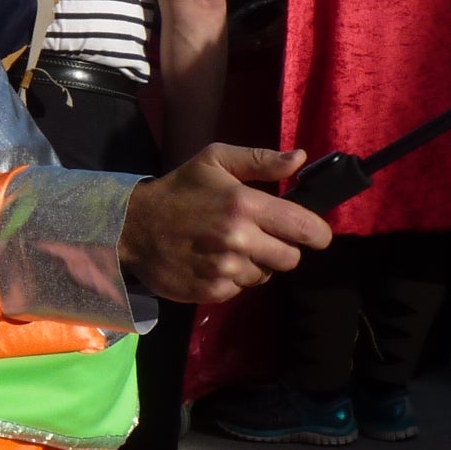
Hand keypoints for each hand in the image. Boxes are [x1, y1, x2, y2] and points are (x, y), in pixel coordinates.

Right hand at [119, 144, 333, 302]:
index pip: (305, 227)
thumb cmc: (178, 190)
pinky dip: (232, 278)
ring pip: (265, 275)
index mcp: (245, 204)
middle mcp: (239, 239)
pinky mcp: (211, 290)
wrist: (132, 226)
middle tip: (260, 237)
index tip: (315, 234)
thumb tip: (300, 159)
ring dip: (255, 264)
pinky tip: (213, 262)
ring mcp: (225, 268)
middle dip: (282, 248)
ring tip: (230, 248)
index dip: (317, 233)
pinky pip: (240, 289)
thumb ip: (260, 160)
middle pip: (291, 258)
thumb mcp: (214, 161)